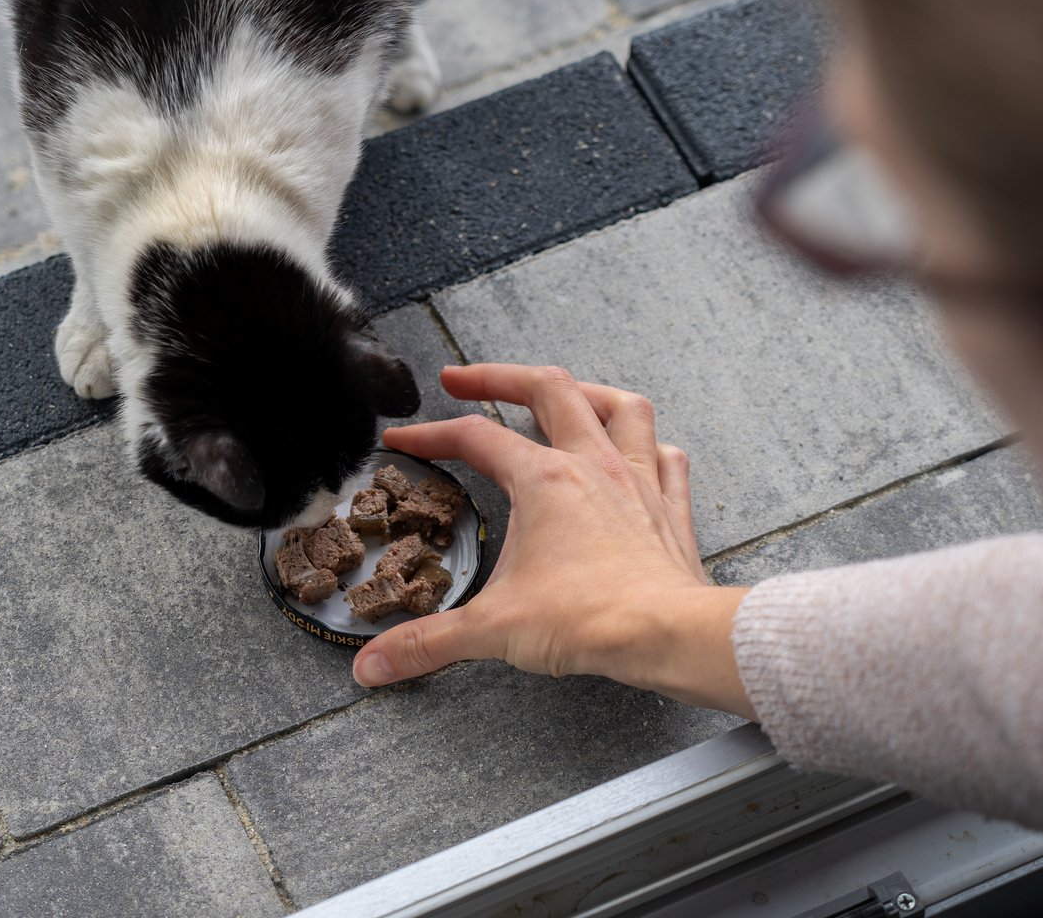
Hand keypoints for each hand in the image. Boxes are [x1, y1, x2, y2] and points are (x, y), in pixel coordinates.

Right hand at [352, 364, 755, 718]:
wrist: (667, 635)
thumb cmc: (590, 620)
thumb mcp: (491, 629)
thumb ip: (426, 642)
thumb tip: (372, 664)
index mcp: (543, 480)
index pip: (473, 439)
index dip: (431, 435)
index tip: (404, 440)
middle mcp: (591, 466)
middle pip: (549, 389)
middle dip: (501, 376)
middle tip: (465, 379)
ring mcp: (637, 481)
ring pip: (620, 406)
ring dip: (587, 392)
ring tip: (563, 394)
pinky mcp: (670, 509)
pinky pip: (668, 458)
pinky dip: (651, 447)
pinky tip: (640, 452)